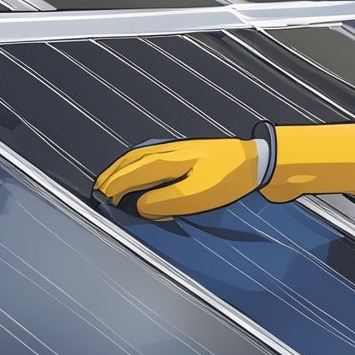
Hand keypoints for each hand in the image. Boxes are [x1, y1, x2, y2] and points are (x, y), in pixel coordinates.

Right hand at [92, 138, 258, 219]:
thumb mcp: (196, 196)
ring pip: (138, 157)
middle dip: (112, 177)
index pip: (131, 174)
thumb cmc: (229, 178)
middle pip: (130, 162)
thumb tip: (139, 206)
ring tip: (111, 183)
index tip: (102, 200)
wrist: (255, 160)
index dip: (114, 188)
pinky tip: (138, 173)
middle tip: (99, 193)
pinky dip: (136, 166)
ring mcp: (175, 149)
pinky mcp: (185, 152)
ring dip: (122, 170)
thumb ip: (163, 201)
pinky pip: (150, 157)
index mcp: (167, 160)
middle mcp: (166, 151)